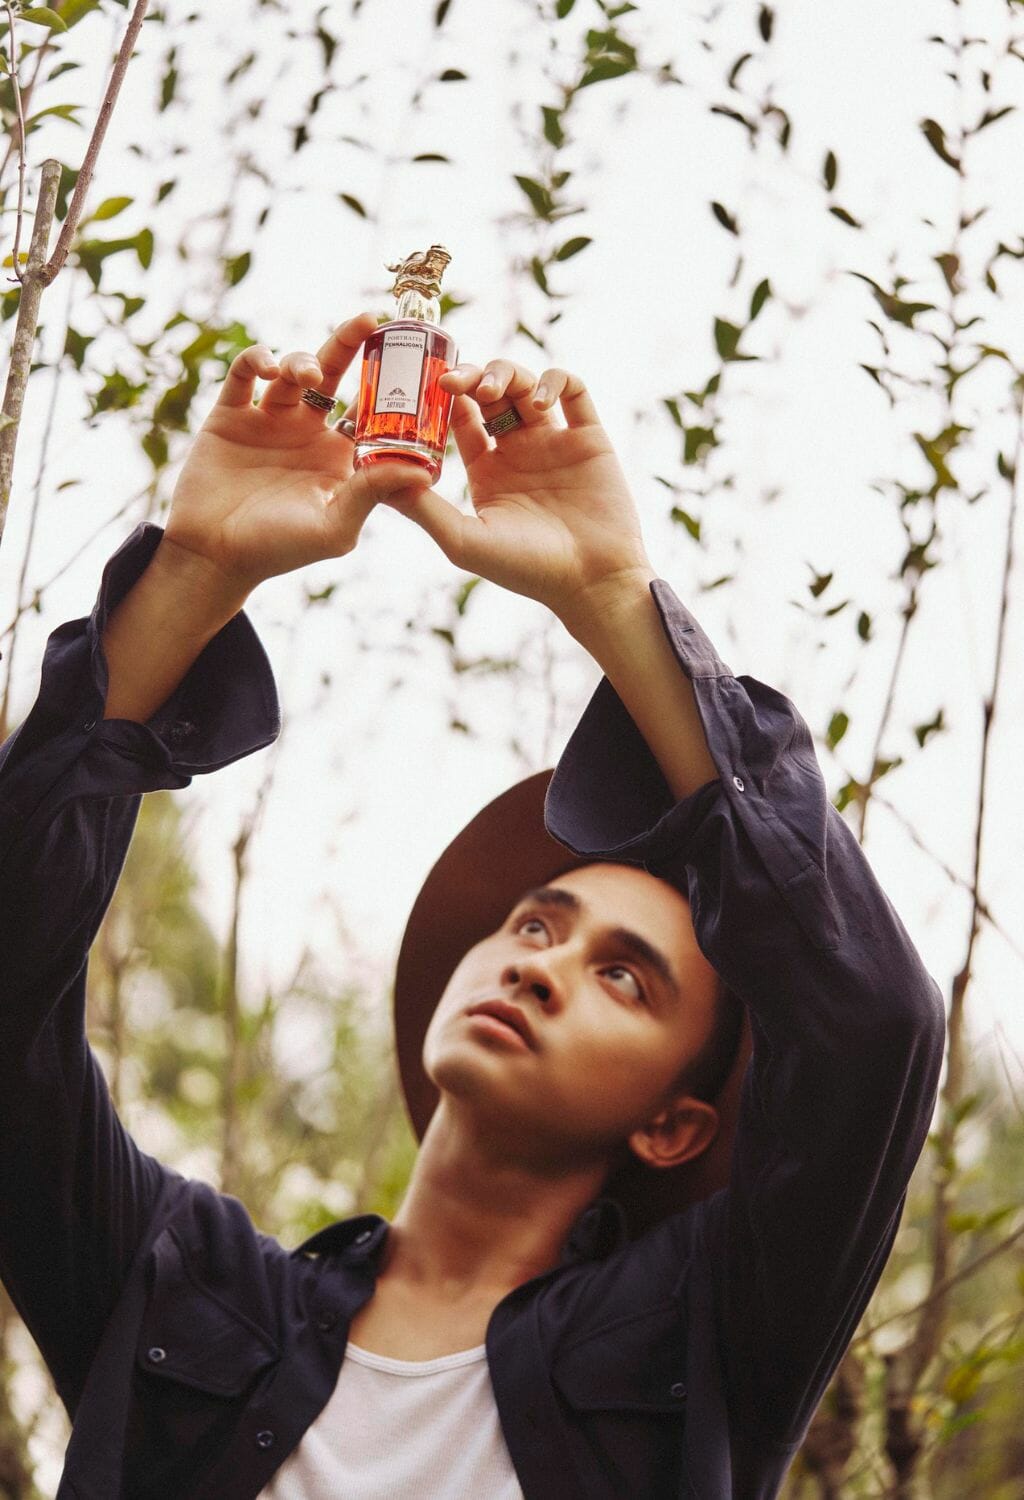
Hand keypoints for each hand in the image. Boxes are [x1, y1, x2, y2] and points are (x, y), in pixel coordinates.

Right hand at [161, 312, 431, 597]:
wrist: (214, 556)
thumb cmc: (279, 550)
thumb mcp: (335, 526)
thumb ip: (373, 493)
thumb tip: (424, 471)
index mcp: (338, 456)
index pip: (369, 409)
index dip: (388, 384)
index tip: (410, 358)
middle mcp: (306, 432)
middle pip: (333, 375)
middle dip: (350, 343)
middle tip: (370, 320)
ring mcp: (268, 421)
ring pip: (290, 370)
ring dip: (302, 360)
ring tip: (305, 374)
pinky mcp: (230, 416)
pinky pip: (243, 375)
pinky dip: (254, 360)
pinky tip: (265, 368)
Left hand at [379, 357, 654, 623]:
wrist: (590, 581)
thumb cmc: (527, 570)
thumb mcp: (463, 540)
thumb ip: (422, 508)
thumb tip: (375, 477)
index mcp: (488, 471)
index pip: (460, 418)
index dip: (444, 397)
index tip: (426, 386)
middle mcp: (519, 451)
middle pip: (491, 393)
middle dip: (471, 377)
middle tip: (452, 380)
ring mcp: (554, 442)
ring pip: (526, 384)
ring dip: (505, 374)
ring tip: (492, 390)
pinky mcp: (589, 438)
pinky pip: (574, 389)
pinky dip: (554, 381)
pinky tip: (538, 402)